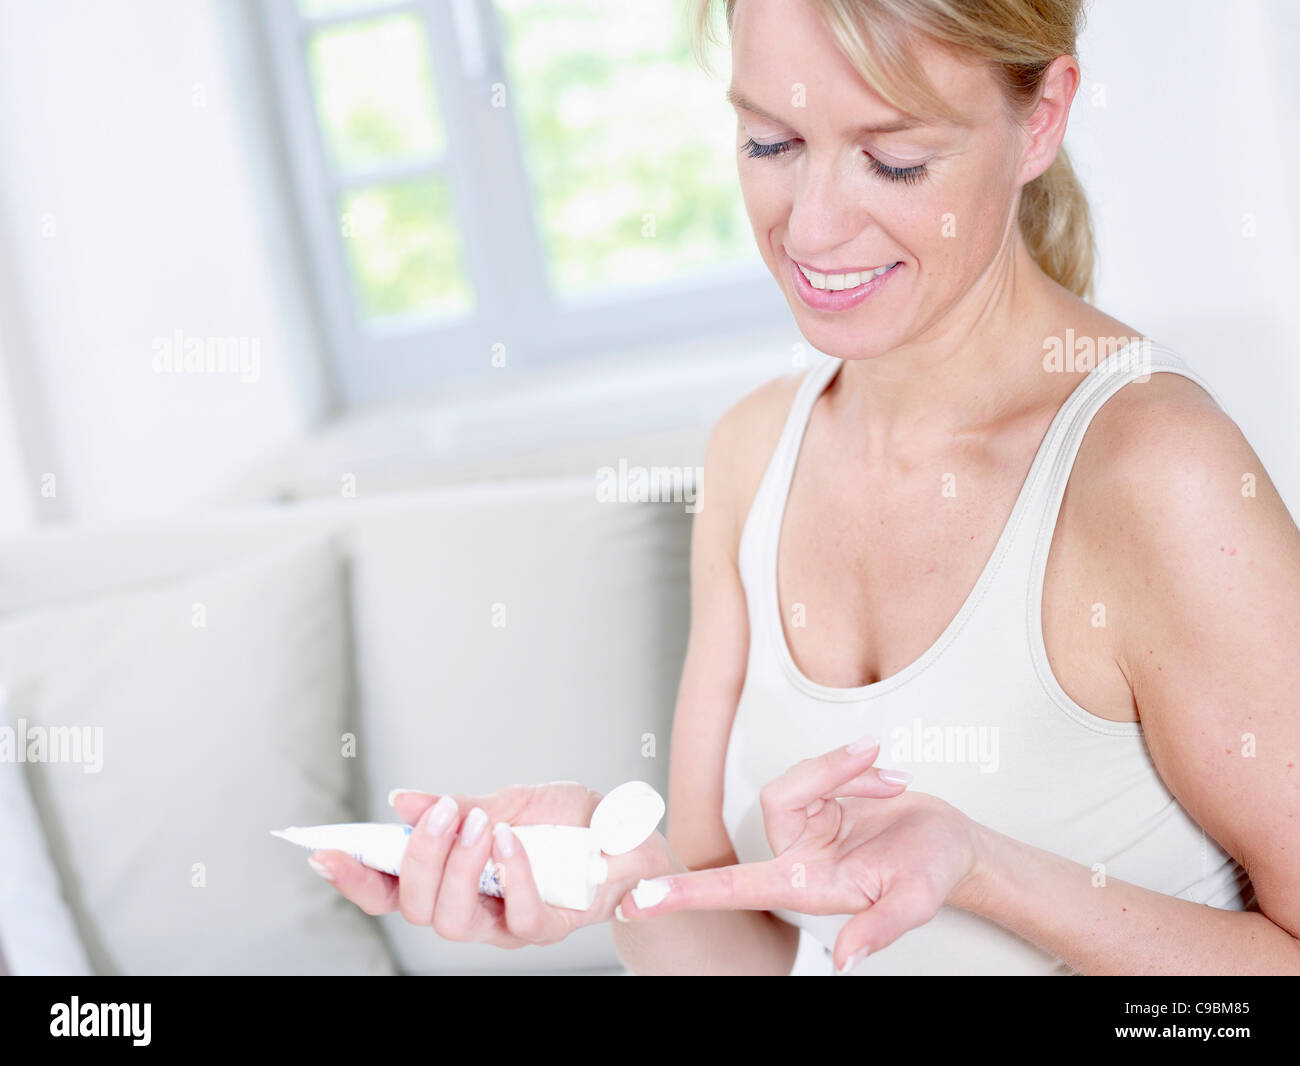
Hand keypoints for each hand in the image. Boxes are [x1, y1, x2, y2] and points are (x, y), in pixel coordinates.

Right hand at [309, 782, 674, 948]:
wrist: (626, 834)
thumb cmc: (566, 820)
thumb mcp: (509, 799)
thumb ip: (458, 805)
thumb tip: (401, 800)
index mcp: (452, 877)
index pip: (390, 890)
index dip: (355, 877)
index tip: (324, 851)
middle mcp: (472, 908)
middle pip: (415, 908)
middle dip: (419, 858)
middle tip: (441, 813)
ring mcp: (506, 924)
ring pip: (454, 923)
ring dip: (458, 869)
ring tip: (477, 824)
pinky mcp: (547, 929)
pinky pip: (520, 914)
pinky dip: (511, 873)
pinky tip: (510, 839)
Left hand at [615, 739, 983, 971]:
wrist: (953, 842)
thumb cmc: (934, 873)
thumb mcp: (915, 901)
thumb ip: (878, 929)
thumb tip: (845, 962)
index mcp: (807, 885)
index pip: (732, 889)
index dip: (685, 896)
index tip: (638, 901)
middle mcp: (797, 854)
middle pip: (780, 798)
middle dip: (828, 774)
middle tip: (880, 770)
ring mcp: (805, 825)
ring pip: (797, 777)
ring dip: (845, 768)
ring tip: (888, 781)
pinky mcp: (818, 799)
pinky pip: (817, 767)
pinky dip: (852, 765)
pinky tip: (883, 778)